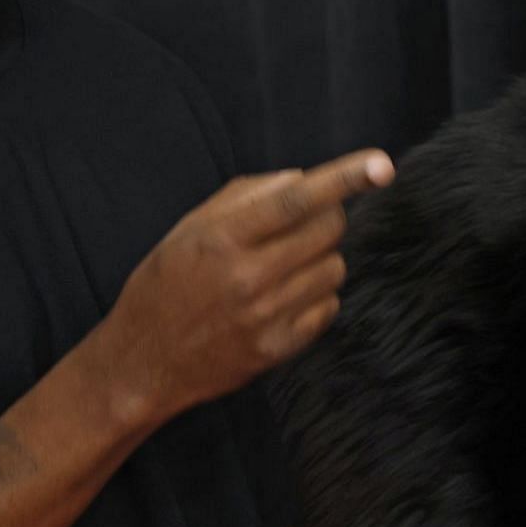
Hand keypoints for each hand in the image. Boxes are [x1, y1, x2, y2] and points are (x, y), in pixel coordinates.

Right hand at [93, 148, 394, 419]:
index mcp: (221, 239)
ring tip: (282, 267)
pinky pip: (328, 307)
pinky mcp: (278, 349)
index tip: (381, 164)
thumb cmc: (164, 284)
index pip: (295, 200)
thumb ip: (244, 197)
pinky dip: (316, 295)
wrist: (144, 362)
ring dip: (320, 258)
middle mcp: (247, 277)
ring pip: (334, 268)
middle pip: (327, 230)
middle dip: (326, 216)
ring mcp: (266, 317)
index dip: (343, 178)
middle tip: (300, 225)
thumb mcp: (189, 228)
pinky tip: (283, 298)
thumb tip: (303, 179)